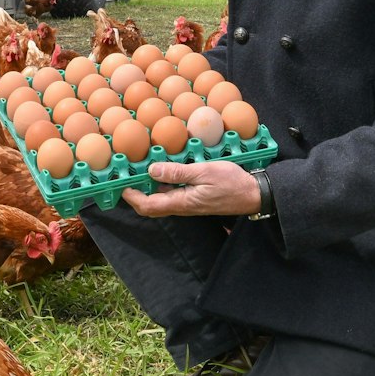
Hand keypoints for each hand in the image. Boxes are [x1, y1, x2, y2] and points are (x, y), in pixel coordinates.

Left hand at [120, 160, 260, 217]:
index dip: (132, 197)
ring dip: (148, 187)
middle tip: (127, 175)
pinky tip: (163, 169)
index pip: (148, 205)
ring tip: (140, 169)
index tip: (121, 184)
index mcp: (181, 202)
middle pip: (150, 206)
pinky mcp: (193, 199)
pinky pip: (171, 194)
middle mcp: (181, 206)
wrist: (253, 194)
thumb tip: (152, 170)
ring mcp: (187, 203)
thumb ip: (178, 172)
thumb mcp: (204, 172)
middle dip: (135, 193)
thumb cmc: (232, 183)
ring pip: (160, 199)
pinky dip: (162, 184)